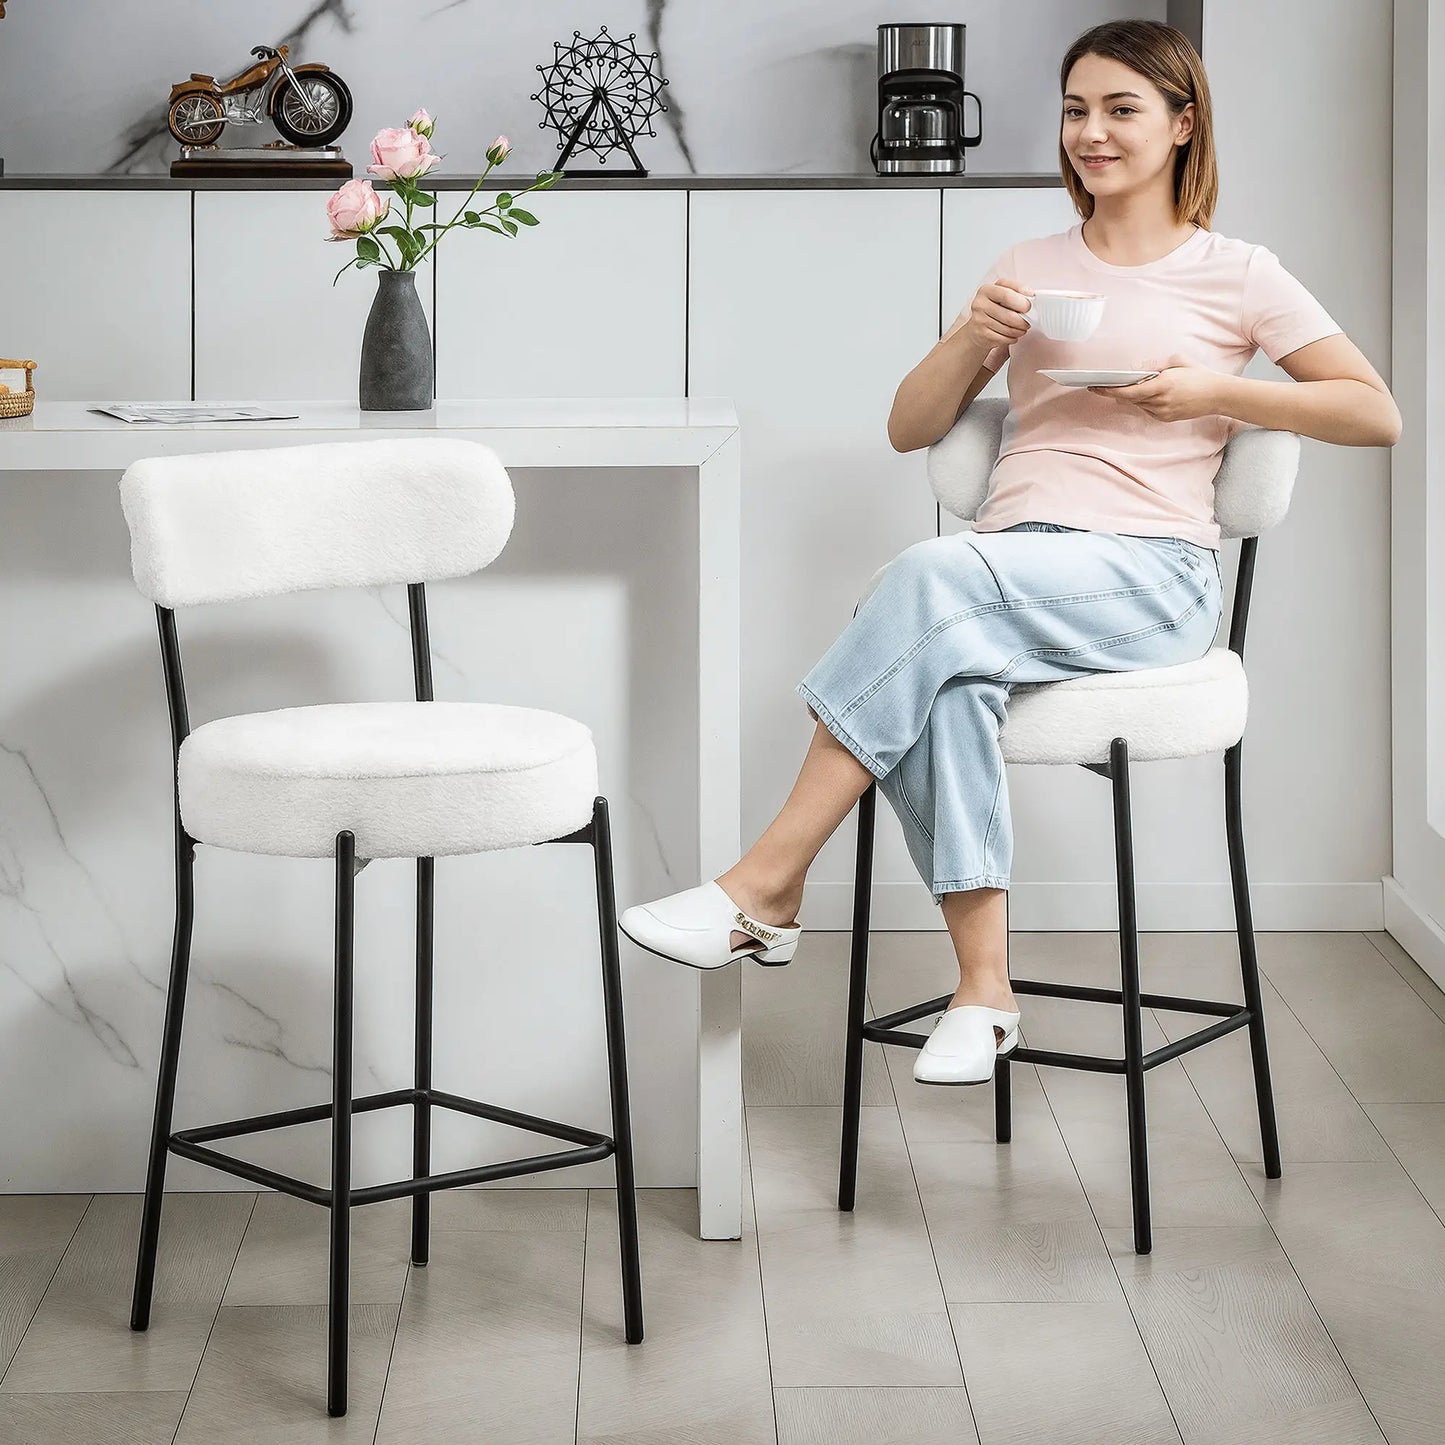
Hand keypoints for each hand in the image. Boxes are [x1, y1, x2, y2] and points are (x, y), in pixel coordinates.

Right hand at [947, 277, 1033, 349]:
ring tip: (1021, 328)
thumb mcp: (1002, 293)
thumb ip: (1015, 291)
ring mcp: (979, 320)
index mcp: (986, 290)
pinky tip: (1012, 335)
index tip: (1029, 306)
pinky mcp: (981, 335)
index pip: (1007, 295)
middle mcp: (980, 304)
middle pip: (1009, 315)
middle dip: (1023, 321)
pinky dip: (1012, 338)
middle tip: (1028, 321)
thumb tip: (1030, 294)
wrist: (976, 327)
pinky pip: (1003, 338)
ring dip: (1019, 331)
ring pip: (1008, 329)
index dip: (1022, 302)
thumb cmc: (993, 309)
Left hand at [1088, 353, 1221, 421]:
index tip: (1096, 387)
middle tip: (1099, 386)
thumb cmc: (1198, 374)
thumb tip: (1135, 371)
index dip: (1110, 390)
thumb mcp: (1176, 361)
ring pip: (1138, 405)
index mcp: (1162, 385)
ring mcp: (1162, 412)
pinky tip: (1146, 394)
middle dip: (1115, 392)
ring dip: (1131, 396)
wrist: (1217, 394)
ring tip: (1122, 386)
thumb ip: (1154, 366)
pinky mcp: (1165, 418)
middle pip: (1130, 398)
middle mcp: (1160, 401)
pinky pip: (1147, 410)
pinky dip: (1143, 402)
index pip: (1129, 390)